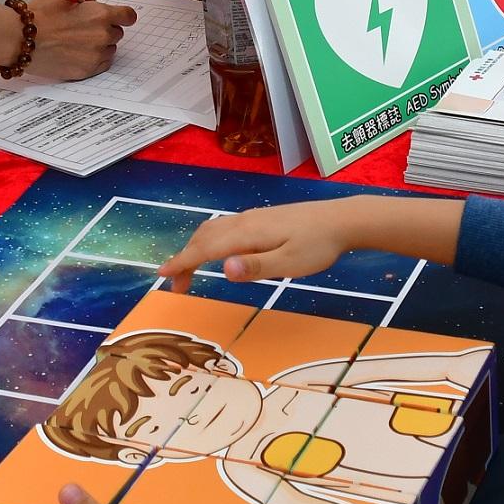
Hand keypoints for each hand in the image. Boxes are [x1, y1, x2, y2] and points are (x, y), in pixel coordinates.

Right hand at [25, 0, 135, 80]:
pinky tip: (76, 52)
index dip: (122, 15)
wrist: (20, 39)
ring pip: (109, 49)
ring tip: (77, 41)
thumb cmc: (39, 16)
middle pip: (117, 33)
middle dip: (105, 29)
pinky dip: (92, 59)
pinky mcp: (86, 70)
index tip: (119, 17)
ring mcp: (95, 55)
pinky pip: (100, 64)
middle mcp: (102, 36)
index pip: (128, 16)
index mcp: (100, 14)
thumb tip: (92, 0)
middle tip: (86, 28)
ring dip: (99, 45)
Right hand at [156, 198, 368, 288]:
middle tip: (176, 286)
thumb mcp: (289, 263)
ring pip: (213, 229)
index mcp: (247, 234)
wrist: (342, 219)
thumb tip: (223, 269)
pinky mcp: (262, 218)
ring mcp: (253, 217)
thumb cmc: (318, 246)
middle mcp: (244, 221)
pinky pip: (224, 227)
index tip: (162, 277)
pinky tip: (218, 251)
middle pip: (203, 237)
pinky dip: (210, 240)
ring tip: (190, 270)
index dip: (182, 262)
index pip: (205, 249)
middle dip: (185, 259)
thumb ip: (256, 267)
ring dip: (196, 249)